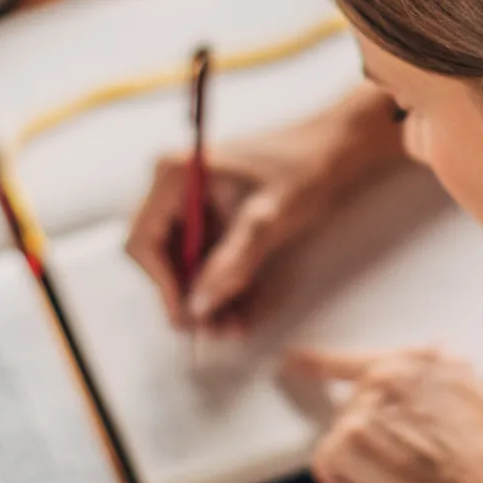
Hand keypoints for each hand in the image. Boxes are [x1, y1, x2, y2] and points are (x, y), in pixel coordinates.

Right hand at [125, 85, 406, 331]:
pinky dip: (222, 283)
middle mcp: (175, 185)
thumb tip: (199, 306)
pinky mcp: (214, 214)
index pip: (144, 240)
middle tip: (212, 331)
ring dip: (206, 297)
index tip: (188, 316)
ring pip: (186, 262)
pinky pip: (207, 257)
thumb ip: (232, 263)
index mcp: (175, 174)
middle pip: (161, 255)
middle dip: (188, 296)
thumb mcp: (267, 220)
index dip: (162, 284)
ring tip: (232, 328)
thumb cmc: (304, 171)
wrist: (338, 151)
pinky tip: (241, 311)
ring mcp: (193, 200)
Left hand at [289, 347, 482, 482]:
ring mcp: (369, 404)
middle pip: (354, 413)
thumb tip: (438, 348)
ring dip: (367, 471)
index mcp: (422, 364)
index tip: (296, 360)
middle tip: (412, 475)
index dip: (327, 363)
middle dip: (374, 448)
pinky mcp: (350, 438)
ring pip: (343, 442)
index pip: (362, 360)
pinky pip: (328, 466)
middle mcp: (392, 374)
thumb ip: (453, 375)